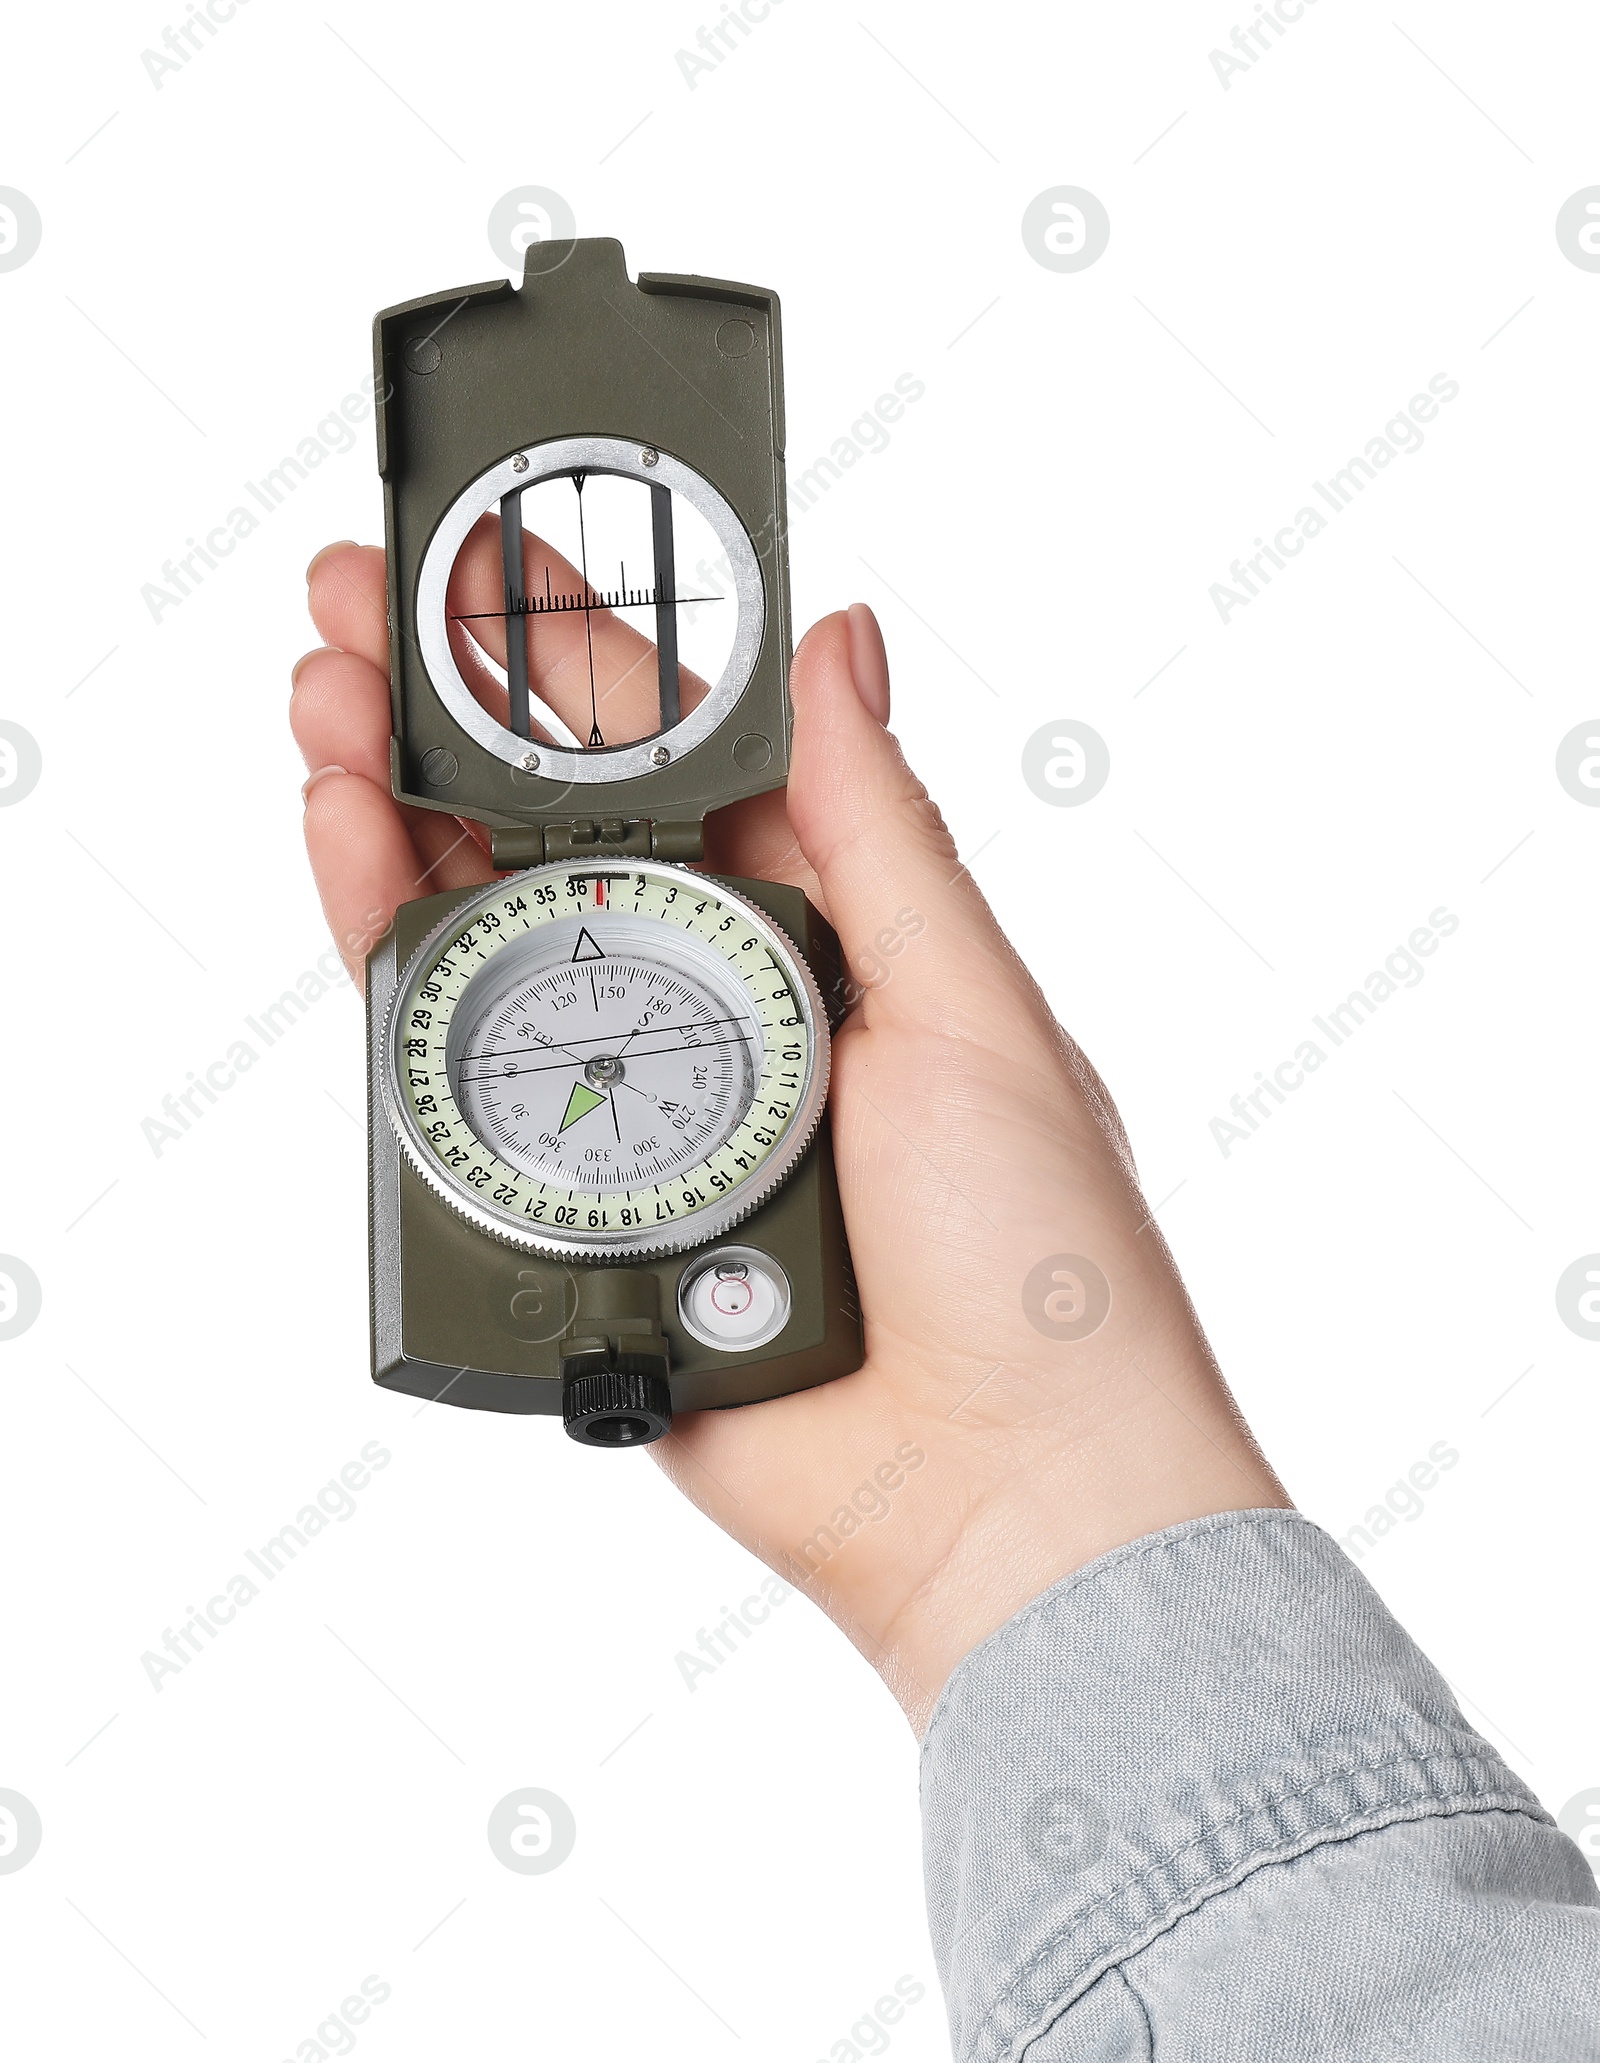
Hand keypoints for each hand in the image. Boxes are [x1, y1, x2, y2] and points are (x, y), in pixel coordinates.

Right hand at [292, 535, 1288, 1732]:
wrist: (999, 1498)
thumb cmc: (1039, 1260)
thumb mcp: (972, 1007)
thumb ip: (877, 832)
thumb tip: (844, 645)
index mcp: (826, 934)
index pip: (681, 767)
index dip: (580, 663)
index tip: (491, 566)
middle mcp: (718, 1005)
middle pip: (556, 836)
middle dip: (451, 719)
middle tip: (353, 613)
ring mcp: (632, 1103)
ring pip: (487, 940)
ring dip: (397, 819)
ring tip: (323, 713)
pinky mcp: (566, 1210)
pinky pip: (455, 1083)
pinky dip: (396, 972)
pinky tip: (356, 865)